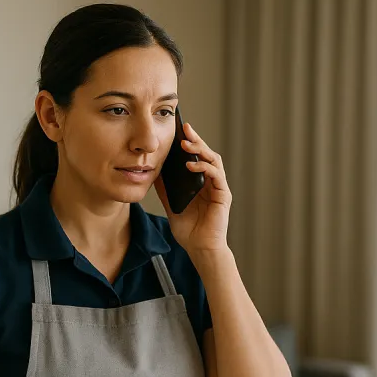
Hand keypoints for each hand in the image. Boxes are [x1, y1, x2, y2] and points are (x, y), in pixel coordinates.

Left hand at [154, 121, 230, 254]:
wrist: (199, 248)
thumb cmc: (189, 230)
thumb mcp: (171, 204)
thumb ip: (165, 188)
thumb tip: (154, 171)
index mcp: (201, 183)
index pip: (197, 157)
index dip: (190, 143)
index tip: (178, 130)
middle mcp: (212, 183)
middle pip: (207, 154)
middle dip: (196, 139)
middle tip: (185, 128)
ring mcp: (219, 188)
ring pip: (214, 160)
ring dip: (201, 150)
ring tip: (186, 144)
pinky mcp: (223, 196)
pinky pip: (216, 176)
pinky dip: (204, 168)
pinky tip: (191, 165)